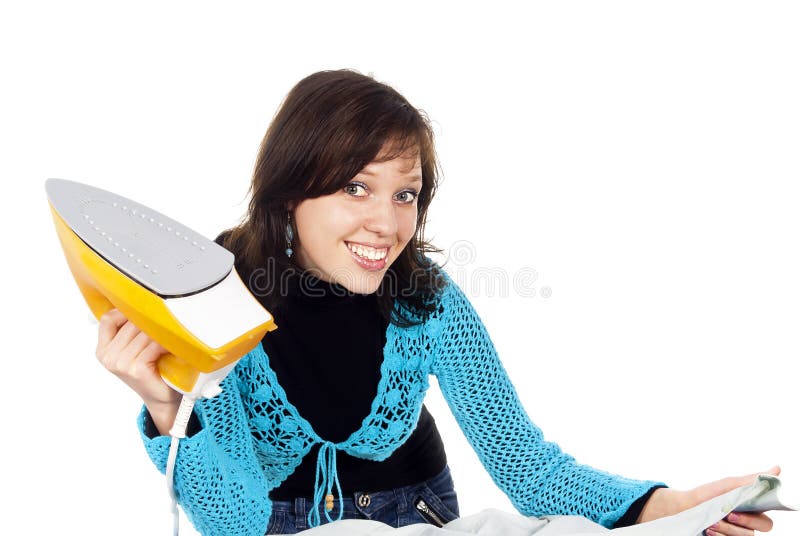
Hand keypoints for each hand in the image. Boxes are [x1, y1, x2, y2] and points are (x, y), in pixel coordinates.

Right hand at [96, 308, 180, 432]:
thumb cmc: (152, 370)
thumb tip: (142, 302)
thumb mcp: (135, 348)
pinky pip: (153, 345)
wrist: (162, 398)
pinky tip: (172, 347)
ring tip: (171, 337)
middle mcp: (108, 357)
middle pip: (130, 323)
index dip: (126, 312)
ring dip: (161, 333)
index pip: (108, 319)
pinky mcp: (136, 369)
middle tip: (166, 325)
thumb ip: (130, 330)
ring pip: (144, 333)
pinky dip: (166, 343)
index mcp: (103, 350)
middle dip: (150, 323)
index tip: (143, 313)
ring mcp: (120, 364)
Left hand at [637, 466, 779, 534]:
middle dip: (745, 522)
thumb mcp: (727, 486)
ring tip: (711, 522)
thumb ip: (751, 481)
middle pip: (761, 529)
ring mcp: (737, 534)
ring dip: (728, 529)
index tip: (741, 508)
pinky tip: (709, 529)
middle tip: (728, 514)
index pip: (767, 519)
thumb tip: (777, 469)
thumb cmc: (706, 495)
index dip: (757, 516)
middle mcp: (748, 524)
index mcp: (751, 510)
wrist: (683, 508)